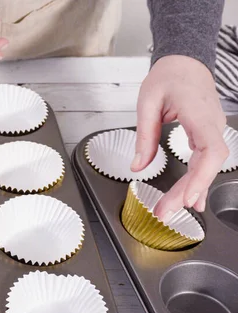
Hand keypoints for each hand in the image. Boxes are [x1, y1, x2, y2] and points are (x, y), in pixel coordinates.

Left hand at [132, 55, 228, 221]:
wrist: (184, 62)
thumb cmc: (168, 76)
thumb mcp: (147, 102)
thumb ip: (144, 135)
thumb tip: (138, 166)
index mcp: (200, 114)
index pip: (211, 151)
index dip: (202, 177)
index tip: (188, 197)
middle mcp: (212, 125)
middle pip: (208, 165)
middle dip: (189, 191)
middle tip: (166, 212)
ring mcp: (212, 130)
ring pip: (207, 166)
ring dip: (191, 189)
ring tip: (172, 210)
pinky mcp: (207, 135)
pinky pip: (205, 161)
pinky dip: (196, 180)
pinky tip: (189, 197)